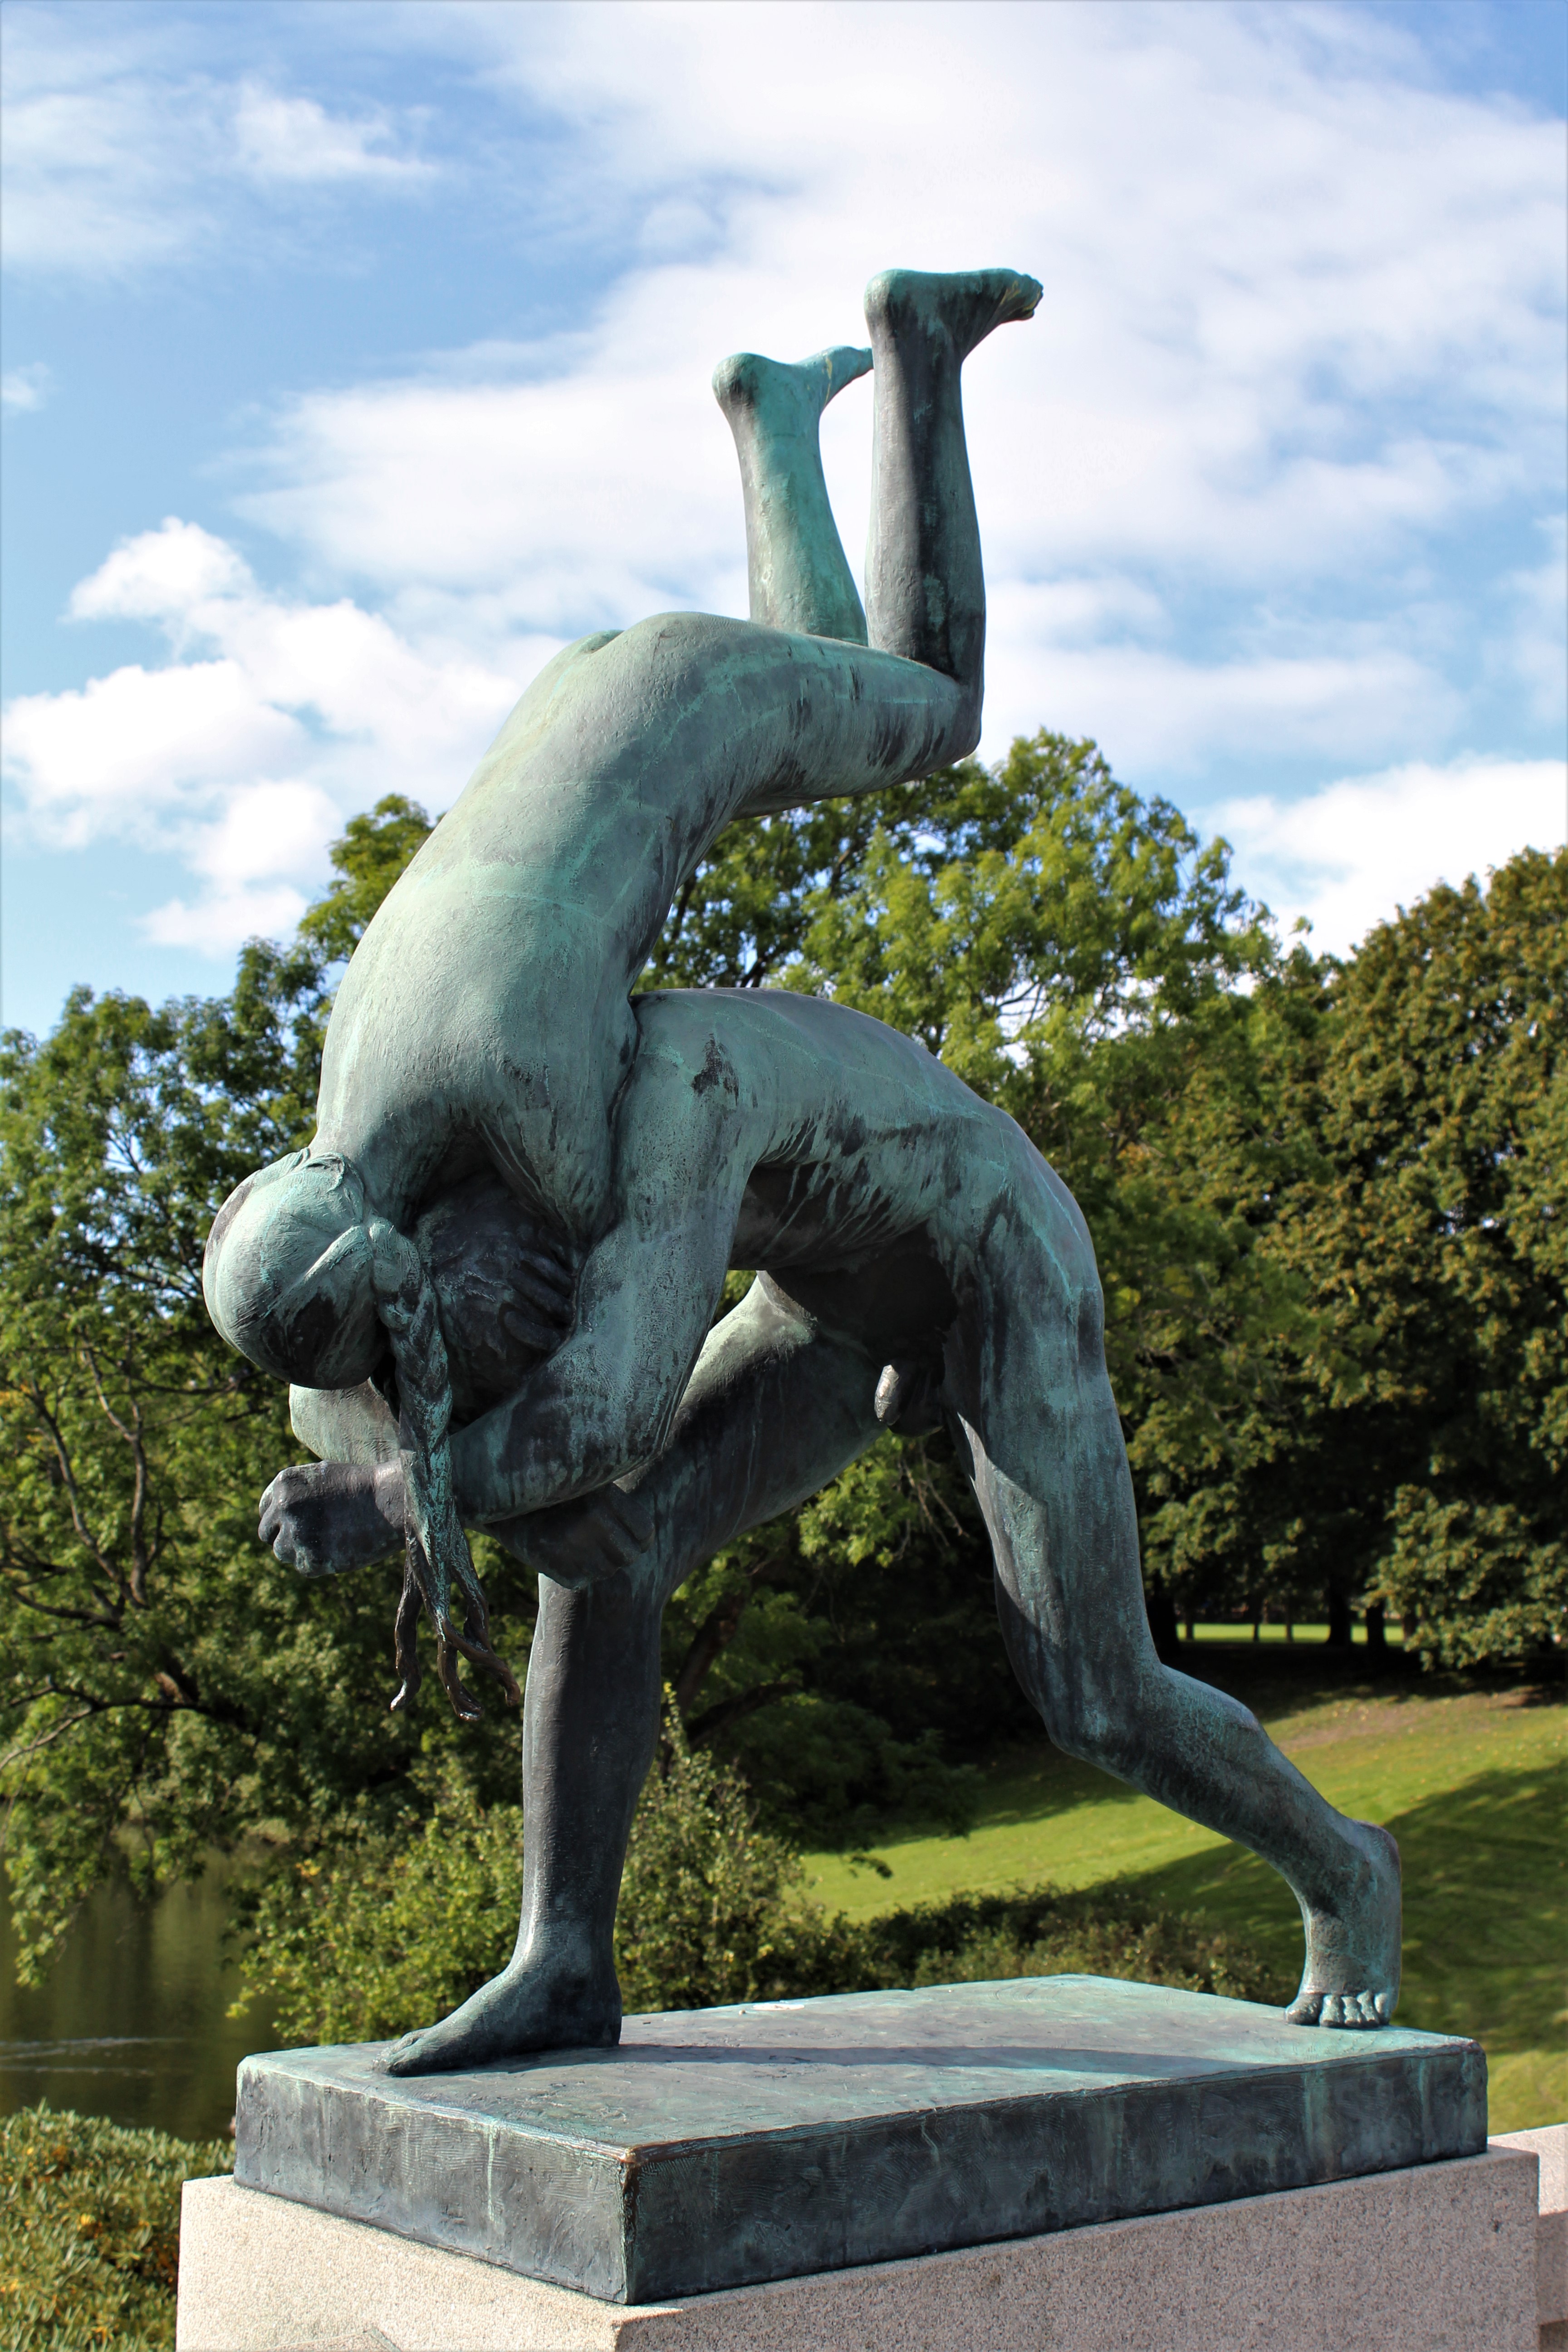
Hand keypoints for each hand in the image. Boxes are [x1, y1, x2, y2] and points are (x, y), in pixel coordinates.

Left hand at [258, 1460, 404, 1576]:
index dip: (279, 1517)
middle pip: (266, 1533)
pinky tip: (339, 1547)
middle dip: (284, 1535)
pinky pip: (303, 1567)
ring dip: (299, 1550)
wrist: (390, 1503)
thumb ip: (294, 1495)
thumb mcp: (321, 1477)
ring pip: (282, 1552)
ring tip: (328, 1540)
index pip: (264, 1509)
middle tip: (309, 1535)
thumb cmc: (361, 1487)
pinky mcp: (311, 1559)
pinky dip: (318, 1562)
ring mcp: (296, 1534)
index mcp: (284, 1484)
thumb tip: (276, 1515)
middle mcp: (284, 1508)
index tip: (295, 1522)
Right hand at [495, 1482, 654, 1590]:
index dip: (640, 1541)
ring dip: (596, 1565)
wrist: (503, 1500)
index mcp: (604, 1494)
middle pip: (628, 1556)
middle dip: (618, 1555)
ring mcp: (570, 1541)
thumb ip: (614, 1508)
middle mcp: (591, 1517)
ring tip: (578, 1546)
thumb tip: (644, 1542)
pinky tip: (561, 1555)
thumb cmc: (554, 1493)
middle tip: (601, 1545)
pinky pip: (580, 1581)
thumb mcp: (587, 1485)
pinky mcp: (550, 1561)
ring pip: (606, 1572)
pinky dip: (574, 1574)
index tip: (629, 1538)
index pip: (645, 1530)